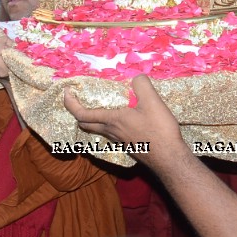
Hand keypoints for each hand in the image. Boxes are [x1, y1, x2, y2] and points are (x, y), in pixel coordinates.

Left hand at [63, 75, 184, 173]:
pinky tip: (121, 117)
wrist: (169, 159)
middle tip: (79, 99)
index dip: (70, 103)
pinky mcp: (128, 145)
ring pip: (99, 129)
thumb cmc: (159, 130)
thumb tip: (136, 78)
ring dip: (94, 118)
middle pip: (86, 124)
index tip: (67, 92)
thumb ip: (142, 85)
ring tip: (100, 105)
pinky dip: (108, 124)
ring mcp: (119, 141)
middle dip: (78, 111)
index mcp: (112, 120)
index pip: (82, 114)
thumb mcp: (153, 101)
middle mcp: (111, 132)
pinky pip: (111, 133)